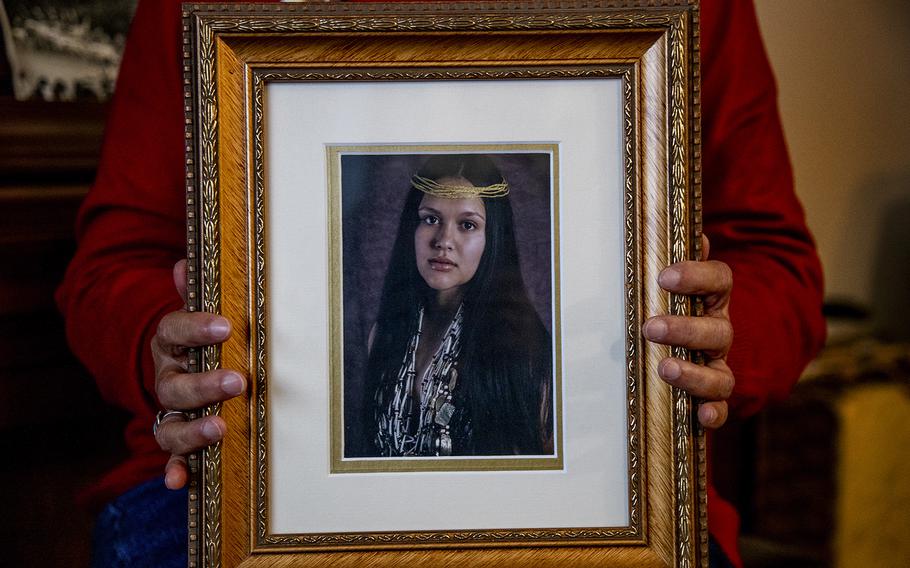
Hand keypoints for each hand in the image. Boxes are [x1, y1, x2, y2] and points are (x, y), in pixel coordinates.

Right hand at [151, 259, 246, 488]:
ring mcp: (170, 413)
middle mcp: (166, 379)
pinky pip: (171, 458)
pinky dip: (175, 470)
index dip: (195, 327)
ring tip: (219, 427)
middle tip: (237, 380)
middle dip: (204, 384)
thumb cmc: (202, 338)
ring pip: (169, 425)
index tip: (225, 325)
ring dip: (192, 430)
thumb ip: (196, 292)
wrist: (180, 363)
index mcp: (170, 344)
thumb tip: (185, 261)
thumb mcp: (200, 313)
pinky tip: (181, 482)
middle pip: (174, 384)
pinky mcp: (177, 441)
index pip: (173, 331)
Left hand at [642, 235, 733, 428]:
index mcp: (711, 300)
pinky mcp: (710, 398)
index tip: (665, 276)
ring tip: (665, 368)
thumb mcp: (669, 282)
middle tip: (650, 327)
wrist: (686, 345)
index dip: (697, 276)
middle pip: (717, 330)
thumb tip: (688, 231)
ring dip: (694, 373)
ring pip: (721, 374)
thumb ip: (672, 256)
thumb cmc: (669, 305)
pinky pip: (721, 409)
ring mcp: (716, 366)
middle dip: (684, 329)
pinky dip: (714, 414)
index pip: (720, 280)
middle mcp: (719, 333)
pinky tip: (702, 416)